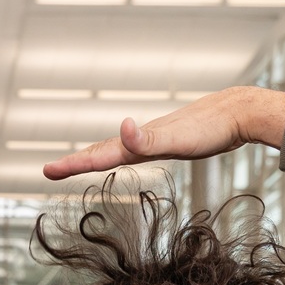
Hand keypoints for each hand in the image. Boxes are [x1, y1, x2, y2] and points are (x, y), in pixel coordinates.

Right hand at [44, 87, 284, 179]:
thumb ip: (148, 139)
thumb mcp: (178, 139)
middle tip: (50, 170)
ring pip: (117, 148)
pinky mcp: (168, 141)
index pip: (99, 155)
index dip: (73, 164)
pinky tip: (127, 151)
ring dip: (94, 156)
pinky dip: (124, 151)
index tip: (48, 171)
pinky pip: (137, 149)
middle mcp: (141, 139)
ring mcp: (154, 139)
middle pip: (101, 150)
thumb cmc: (211, 129)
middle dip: (75, 162)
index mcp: (138, 142)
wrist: (237, 113)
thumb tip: (122, 126)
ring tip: (77, 163)